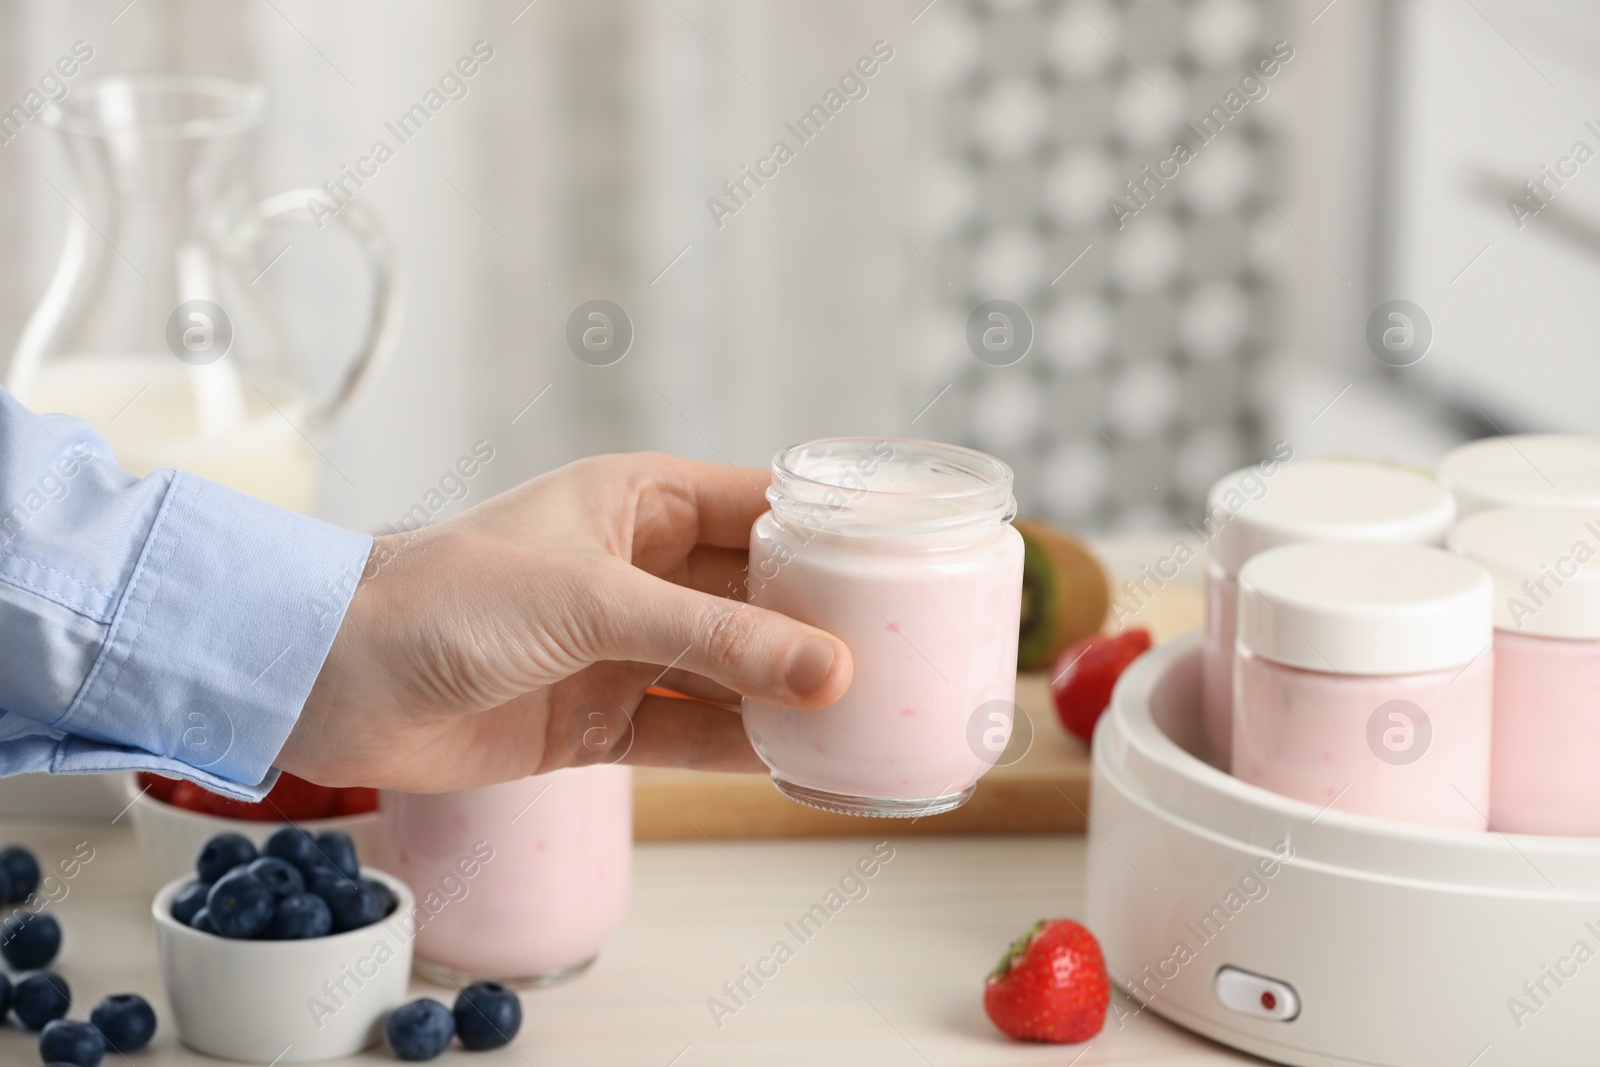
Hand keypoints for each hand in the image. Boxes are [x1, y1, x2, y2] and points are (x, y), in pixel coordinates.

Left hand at [280, 453, 852, 791]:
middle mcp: (641, 571)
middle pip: (759, 595)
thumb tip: (829, 671)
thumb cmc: (444, 597)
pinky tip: (800, 762)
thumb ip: (713, 640)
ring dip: (791, 694)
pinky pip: (692, 735)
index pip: (761, 506)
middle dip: (824, 624)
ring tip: (871, 715)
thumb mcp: (592, 601)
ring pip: (733, 671)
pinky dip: (743, 750)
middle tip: (905, 652)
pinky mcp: (600, 722)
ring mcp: (624, 650)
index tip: (906, 559)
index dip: (833, 531)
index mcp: (639, 502)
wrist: (334, 680)